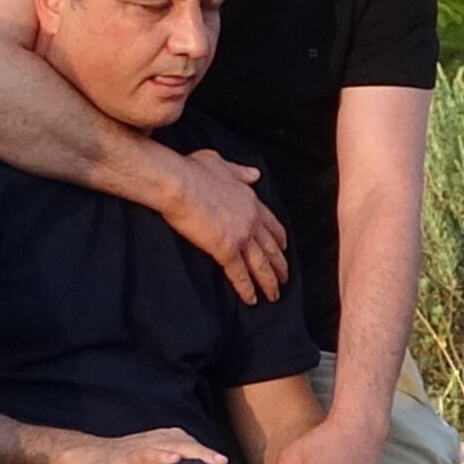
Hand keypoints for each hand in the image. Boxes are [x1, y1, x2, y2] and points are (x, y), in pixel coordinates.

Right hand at [41, 427, 233, 463]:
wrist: (87, 461)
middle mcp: (163, 440)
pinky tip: (175, 460)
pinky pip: (147, 453)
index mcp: (172, 443)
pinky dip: (161, 455)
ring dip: (199, 454)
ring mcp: (146, 446)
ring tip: (218, 463)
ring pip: (178, 447)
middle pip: (197, 450)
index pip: (204, 457)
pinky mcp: (128, 455)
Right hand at [163, 147, 288, 304]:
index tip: (284, 246)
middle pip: (271, 247)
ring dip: (268, 281)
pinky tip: (250, 300)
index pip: (271, 223)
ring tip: (274, 295)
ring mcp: (240, 236)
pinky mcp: (225, 250)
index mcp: (250, 200)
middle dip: (279, 264)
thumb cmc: (193, 171)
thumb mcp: (221, 164)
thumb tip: (254, 174)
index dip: (279, 237)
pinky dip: (246, 289)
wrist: (178, 183)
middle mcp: (251, 220)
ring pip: (260, 264)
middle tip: (284, 278)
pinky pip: (239, 274)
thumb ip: (239, 171)